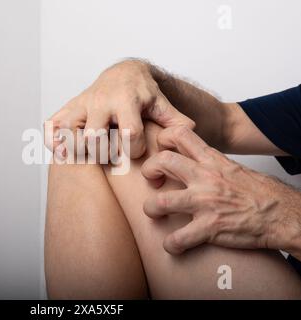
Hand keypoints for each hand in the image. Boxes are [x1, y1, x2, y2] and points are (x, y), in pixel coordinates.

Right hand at [44, 59, 194, 158]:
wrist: (122, 74)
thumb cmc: (143, 93)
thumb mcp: (161, 103)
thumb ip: (174, 120)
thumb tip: (188, 134)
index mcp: (125, 100)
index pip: (129, 134)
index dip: (135, 149)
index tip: (136, 149)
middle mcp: (99, 102)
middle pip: (94, 138)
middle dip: (104, 153)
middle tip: (112, 152)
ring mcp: (81, 105)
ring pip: (69, 135)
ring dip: (78, 150)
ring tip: (90, 153)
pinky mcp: (68, 109)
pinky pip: (51, 127)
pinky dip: (54, 141)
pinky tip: (65, 150)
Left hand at [141, 125, 300, 255]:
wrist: (284, 215)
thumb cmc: (262, 193)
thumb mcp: (233, 168)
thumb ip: (209, 164)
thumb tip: (190, 162)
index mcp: (212, 160)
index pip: (180, 134)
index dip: (162, 139)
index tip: (160, 152)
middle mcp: (205, 177)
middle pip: (163, 161)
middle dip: (149, 170)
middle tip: (152, 181)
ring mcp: (206, 203)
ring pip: (161, 201)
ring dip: (151, 209)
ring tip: (154, 213)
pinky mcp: (210, 227)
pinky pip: (178, 238)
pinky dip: (171, 245)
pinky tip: (173, 246)